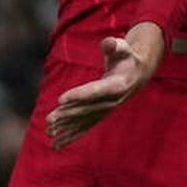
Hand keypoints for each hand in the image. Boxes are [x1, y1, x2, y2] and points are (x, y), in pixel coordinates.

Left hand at [46, 21, 164, 149]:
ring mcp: (106, 110)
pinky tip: (58, 143)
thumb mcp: (123, 47)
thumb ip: (114, 45)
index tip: (60, 99)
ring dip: (67, 127)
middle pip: (87, 109)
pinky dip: (71, 134)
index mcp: (117, 85)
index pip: (95, 91)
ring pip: (84, 120)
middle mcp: (112, 101)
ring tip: (49, 132)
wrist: (138, 73)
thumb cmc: (126, 56)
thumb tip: (108, 43)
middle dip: (67, 115)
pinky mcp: (100, 114)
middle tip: (49, 119)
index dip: (78, 95)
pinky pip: (86, 126)